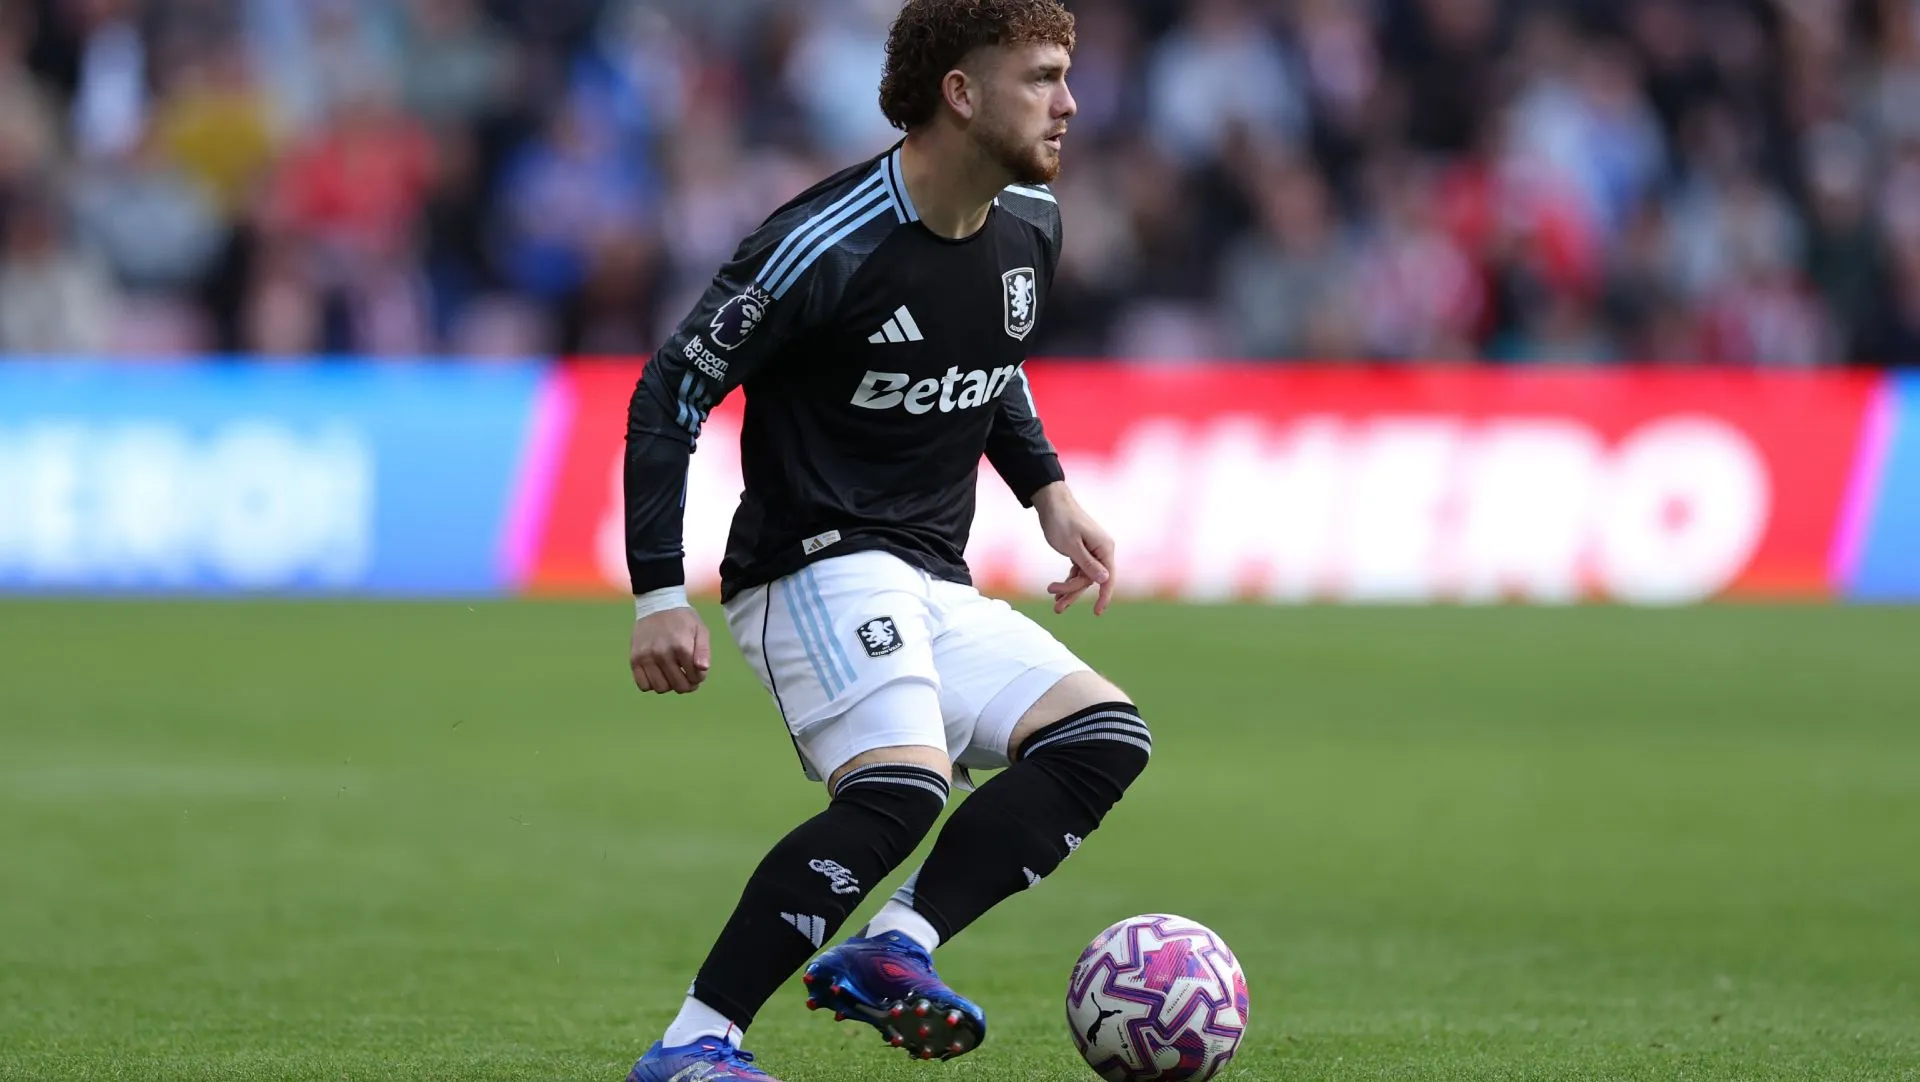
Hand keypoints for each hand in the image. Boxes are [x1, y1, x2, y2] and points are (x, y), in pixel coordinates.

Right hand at [629, 607, 711, 693]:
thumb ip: (704, 651)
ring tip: (672, 675)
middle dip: (687, 685)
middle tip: (687, 677)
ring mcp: (647, 657)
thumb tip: (703, 669)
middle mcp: (663, 653)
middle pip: (679, 686)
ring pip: (661, 688)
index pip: (695, 677)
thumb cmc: (682, 619)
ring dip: (670, 686)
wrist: (657, 604)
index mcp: (681, 646)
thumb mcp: (700, 629)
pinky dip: (652, 685)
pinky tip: (658, 675)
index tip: (697, 671)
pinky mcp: (635, 659)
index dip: (699, 677)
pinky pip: (643, 685)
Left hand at [1033, 482, 1115, 615]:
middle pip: (1091, 579)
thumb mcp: (1072, 545)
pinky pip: (1077, 570)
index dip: (1104, 596)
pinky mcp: (1081, 550)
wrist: (1051, 502)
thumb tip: (1105, 580)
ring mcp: (1091, 550)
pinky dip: (1068, 580)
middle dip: (1074, 593)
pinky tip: (1057, 590)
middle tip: (1057, 607)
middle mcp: (1101, 550)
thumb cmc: (1061, 521)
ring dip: (1068, 590)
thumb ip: (1088, 564)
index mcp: (1104, 548)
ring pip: (1083, 577)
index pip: (1108, 577)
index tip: (1097, 612)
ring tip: (1055, 605)